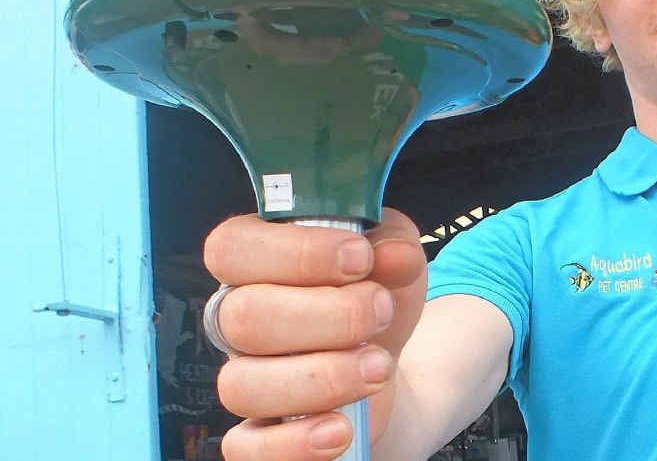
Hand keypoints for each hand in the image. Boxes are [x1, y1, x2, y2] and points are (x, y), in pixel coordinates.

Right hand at [203, 207, 426, 459]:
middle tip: (380, 312)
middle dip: (329, 315)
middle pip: (244, 318)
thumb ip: (395, 245)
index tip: (360, 258)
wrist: (387, 365)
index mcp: (254, 265)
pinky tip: (341, 427)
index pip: (232, 247)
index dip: (295, 252)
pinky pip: (246, 449)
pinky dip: (296, 443)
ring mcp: (244, 380)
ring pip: (243, 385)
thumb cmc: (375, 299)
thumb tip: (393, 255)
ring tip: (379, 368)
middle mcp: (237, 320)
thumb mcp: (395, 261)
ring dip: (324, 377)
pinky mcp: (258, 437)